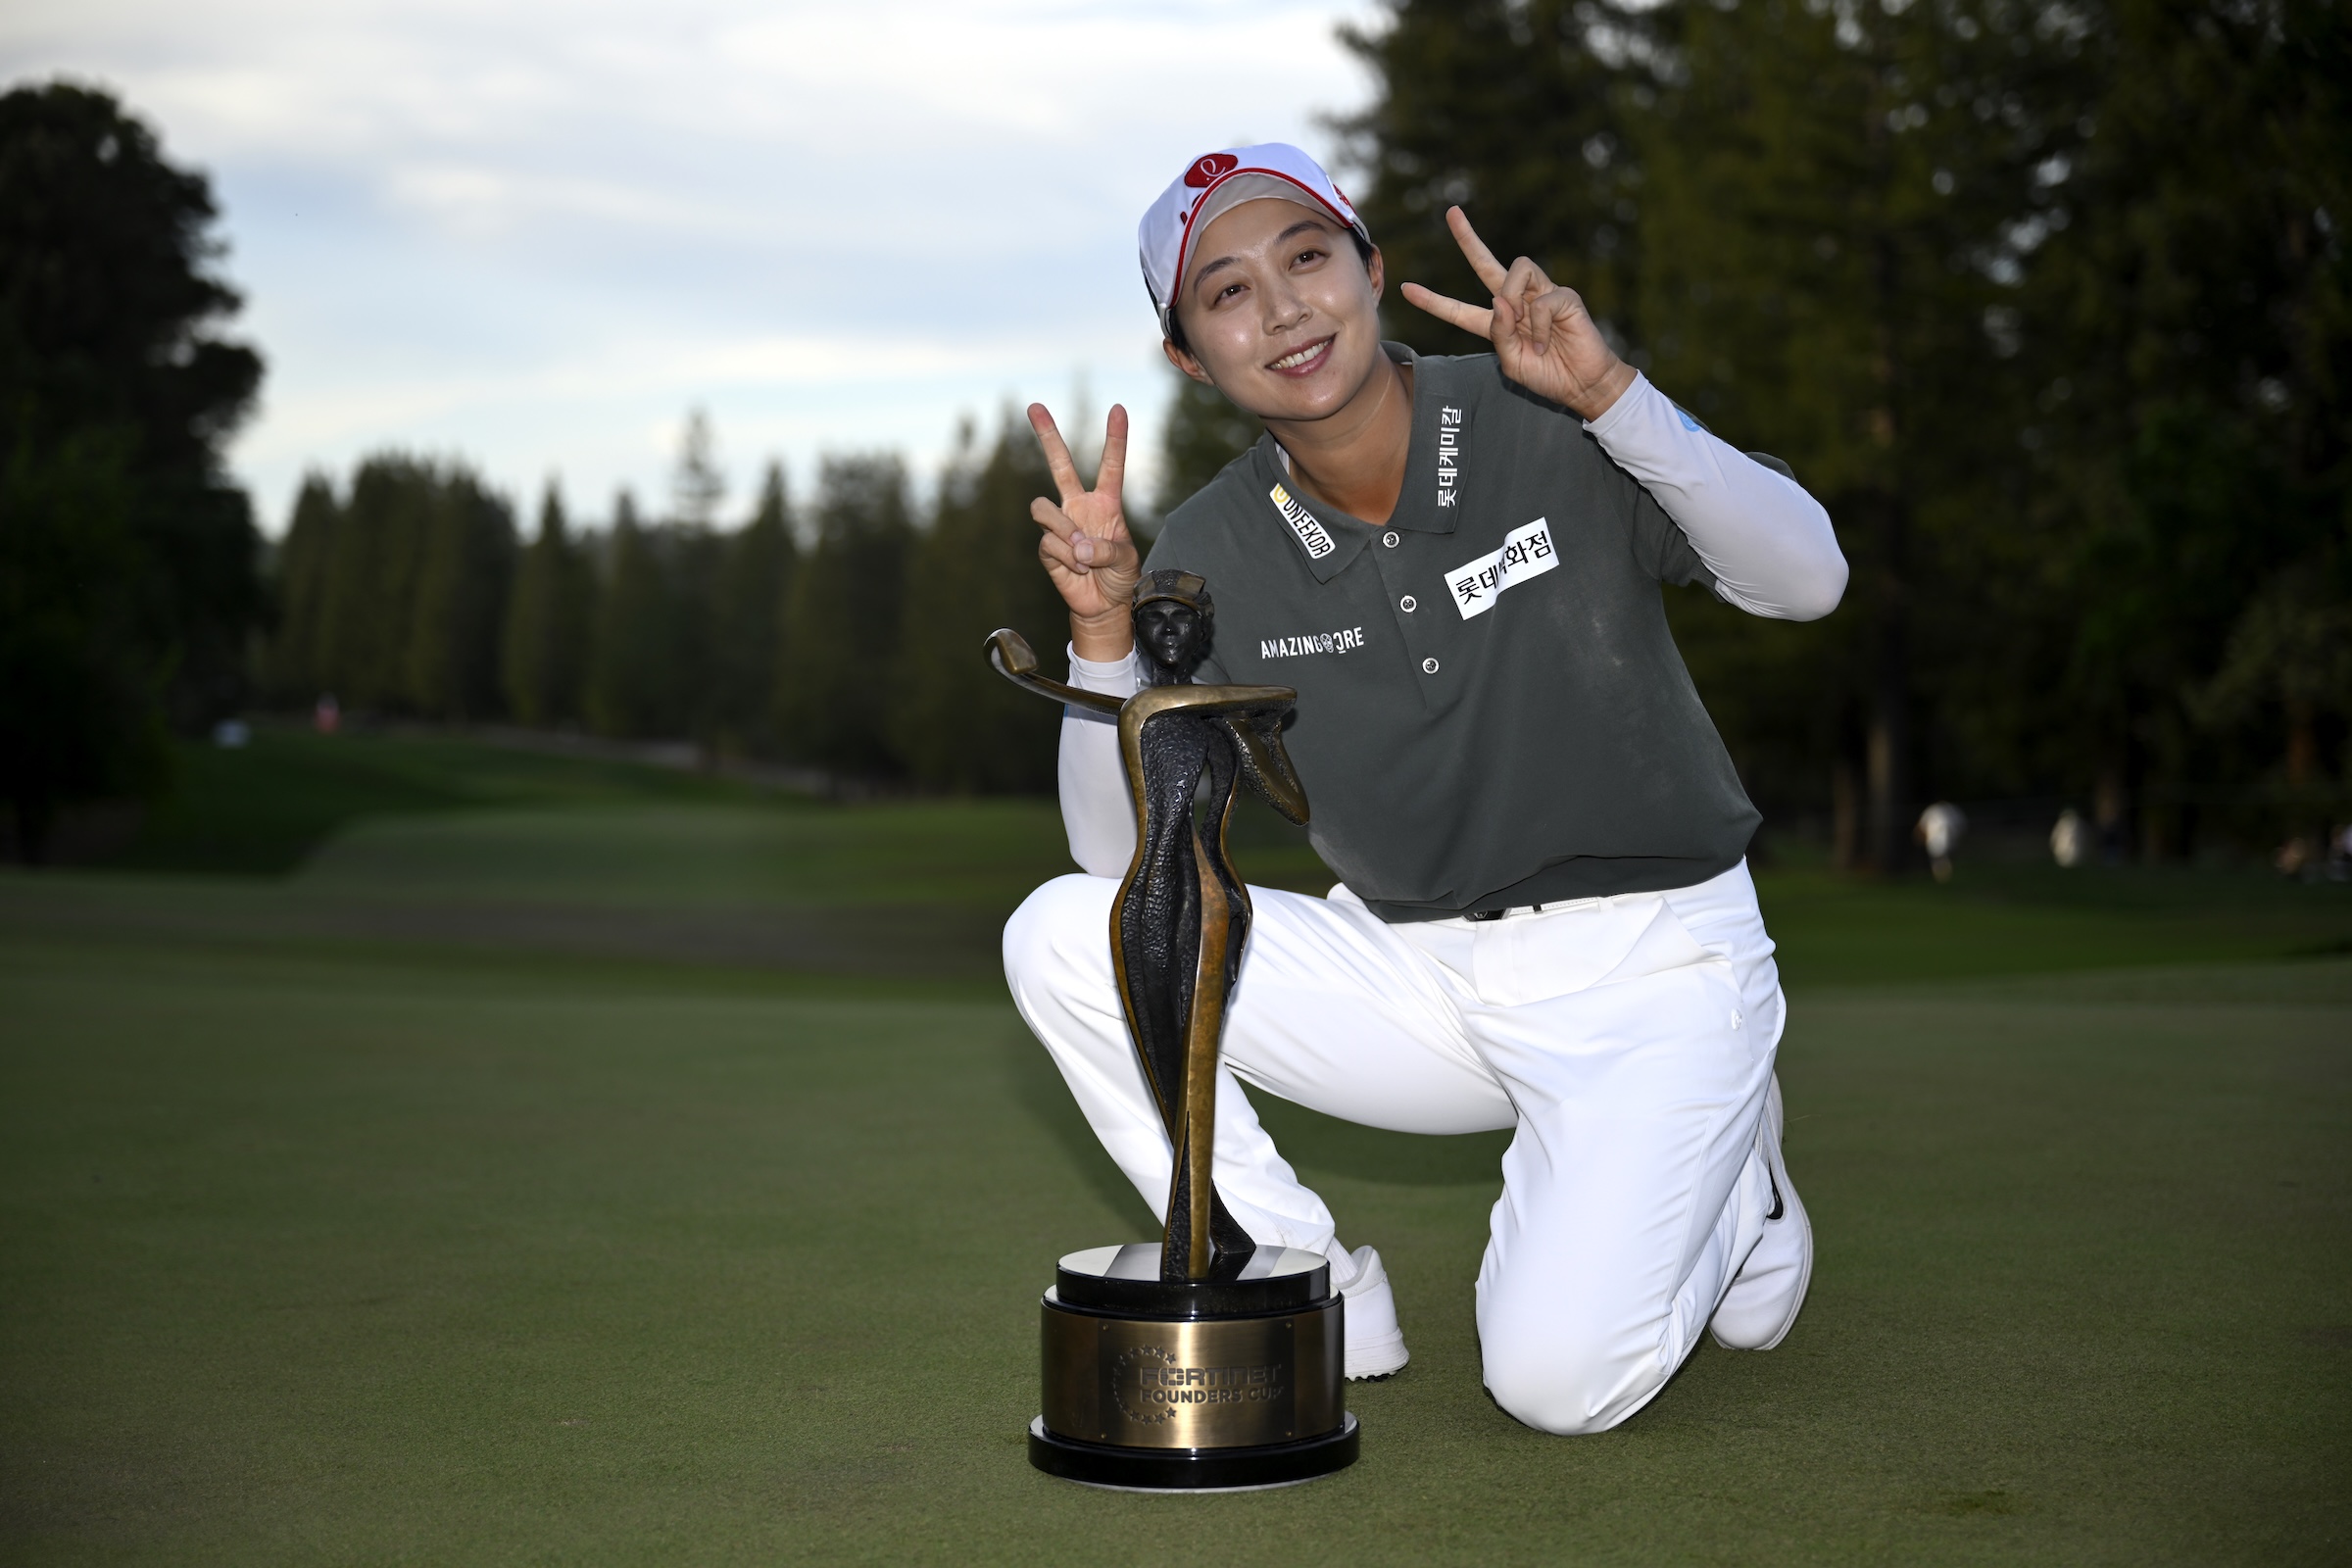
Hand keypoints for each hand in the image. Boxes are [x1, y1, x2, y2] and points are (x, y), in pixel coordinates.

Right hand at [1029, 403, 1141, 660]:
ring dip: (1064, 532)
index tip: (1117, 409)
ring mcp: (1061, 525)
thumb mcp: (1127, 561)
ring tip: (1083, 556)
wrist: (1103, 606)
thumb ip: (1106, 550)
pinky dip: (1066, 559)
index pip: (1111, 466)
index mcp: (1106, 504)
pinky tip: (1078, 571)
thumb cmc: (1120, 578)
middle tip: (1034, 405)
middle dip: (1047, 435)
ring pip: (1042, 508)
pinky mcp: (1047, 548)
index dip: (1115, 438)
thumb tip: (1078, 546)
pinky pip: (1049, 543)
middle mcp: (1079, 507)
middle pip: (1060, 465)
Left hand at [1400, 206, 1636, 421]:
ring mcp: (1540, 295)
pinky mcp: (1563, 296)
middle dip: (1467, 239)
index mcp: (1498, 324)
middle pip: (1486, 264)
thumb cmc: (1548, 376)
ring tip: (1527, 329)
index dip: (1433, 301)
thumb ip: (1499, 334)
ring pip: (1514, 270)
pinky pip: (1540, 300)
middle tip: (1451, 212)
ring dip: (1513, 298)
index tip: (1407, 290)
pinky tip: (1547, 342)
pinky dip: (1539, 325)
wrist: (1584, 385)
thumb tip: (1499, 298)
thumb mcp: (1512, 363)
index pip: (1459, 310)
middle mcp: (1517, 303)